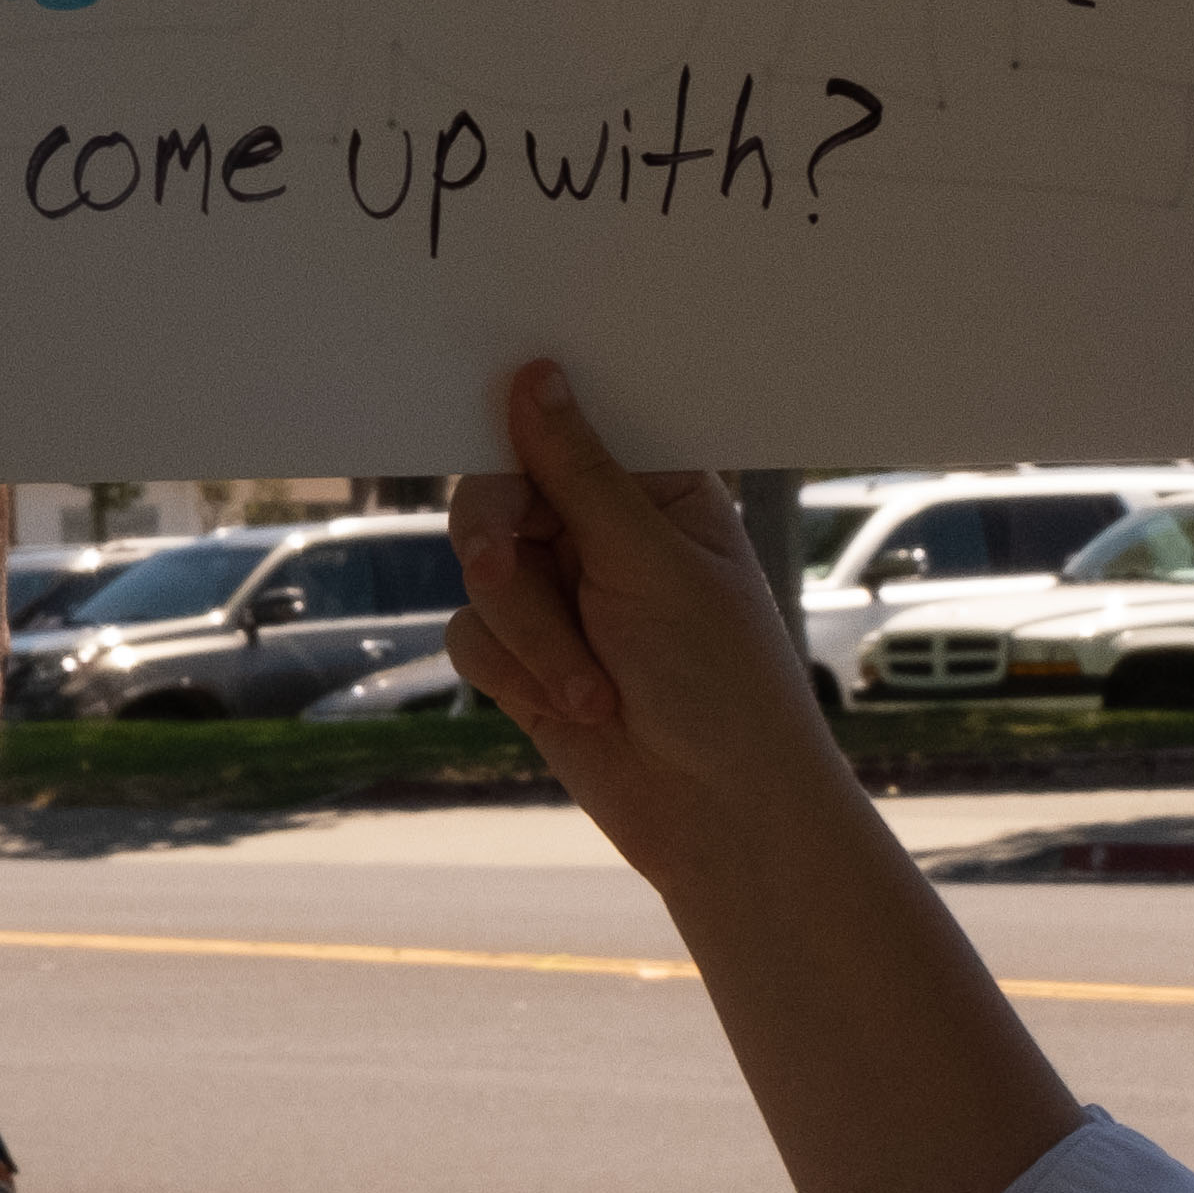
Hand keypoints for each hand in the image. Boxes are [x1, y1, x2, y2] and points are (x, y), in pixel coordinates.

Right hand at [447, 364, 847, 884]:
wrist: (718, 818)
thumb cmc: (722, 682)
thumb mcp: (650, 564)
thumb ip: (579, 472)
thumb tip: (533, 374)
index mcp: (656, 487)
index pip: (570, 424)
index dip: (523, 421)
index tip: (481, 411)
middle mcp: (603, 531)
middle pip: (501, 493)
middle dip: (501, 543)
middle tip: (498, 565)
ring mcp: (562, 593)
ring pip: (480, 569)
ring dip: (528, 634)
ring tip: (594, 690)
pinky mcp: (526, 656)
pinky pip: (471, 634)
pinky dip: (512, 672)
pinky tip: (572, 710)